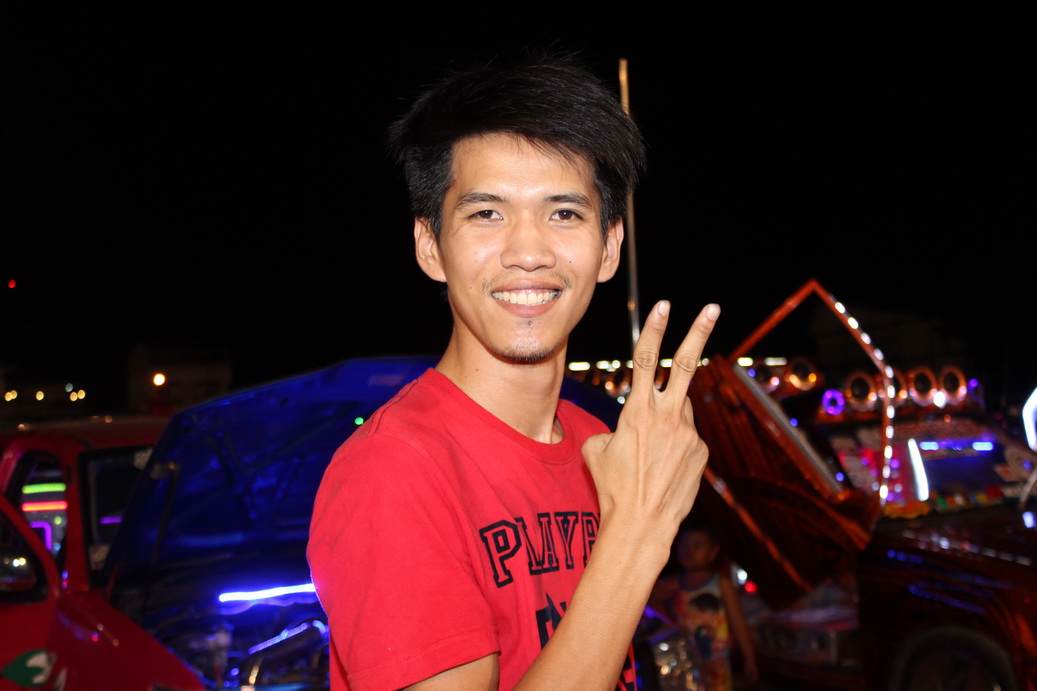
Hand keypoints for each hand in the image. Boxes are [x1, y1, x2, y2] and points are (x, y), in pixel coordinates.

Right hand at [582, 302, 718, 554]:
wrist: (641, 524)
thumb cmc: (612, 486)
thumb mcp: (597, 449)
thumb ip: (616, 426)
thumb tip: (629, 424)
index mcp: (637, 411)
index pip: (645, 360)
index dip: (654, 330)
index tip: (663, 306)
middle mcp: (667, 415)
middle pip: (685, 364)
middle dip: (698, 332)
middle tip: (712, 307)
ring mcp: (688, 432)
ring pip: (680, 409)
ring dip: (667, 420)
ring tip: (652, 455)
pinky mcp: (701, 450)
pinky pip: (687, 436)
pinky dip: (675, 445)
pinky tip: (663, 469)